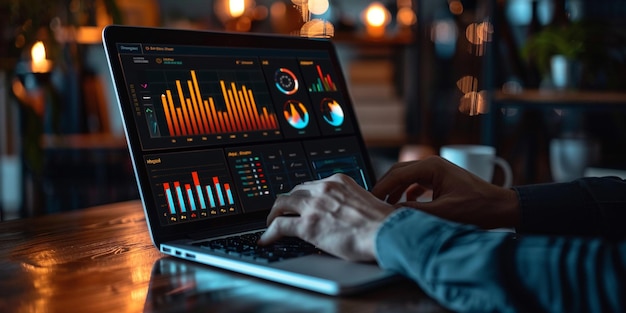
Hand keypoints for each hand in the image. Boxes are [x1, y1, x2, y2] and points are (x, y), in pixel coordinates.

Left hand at [258, 174, 394, 261]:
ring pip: (282, 204)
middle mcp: (324, 188)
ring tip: (271, 223)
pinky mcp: (308, 225)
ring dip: (274, 214)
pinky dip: (269, 233)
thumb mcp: (365, 200)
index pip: (312, 184)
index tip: (299, 202)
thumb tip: (345, 213)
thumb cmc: (383, 222)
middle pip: (294, 191)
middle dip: (287, 203)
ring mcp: (314, 206)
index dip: (302, 195)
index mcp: (338, 181)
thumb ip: (350, 201)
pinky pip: (279, 226)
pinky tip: (266, 239)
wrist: (386, 232)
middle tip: (282, 212)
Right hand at [371, 156, 519, 228]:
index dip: (380, 187)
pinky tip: (404, 206)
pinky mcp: (440, 180)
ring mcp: (436, 171)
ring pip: (406, 178)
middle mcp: (432, 165)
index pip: (397, 174)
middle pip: (398, 173)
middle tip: (372, 203)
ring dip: (394, 191)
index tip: (369, 200)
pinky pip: (415, 184)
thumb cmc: (478, 208)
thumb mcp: (443, 212)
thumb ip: (415, 212)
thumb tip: (392, 214)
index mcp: (432, 167)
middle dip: (384, 187)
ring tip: (384, 206)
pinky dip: (406, 194)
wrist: (500, 208)